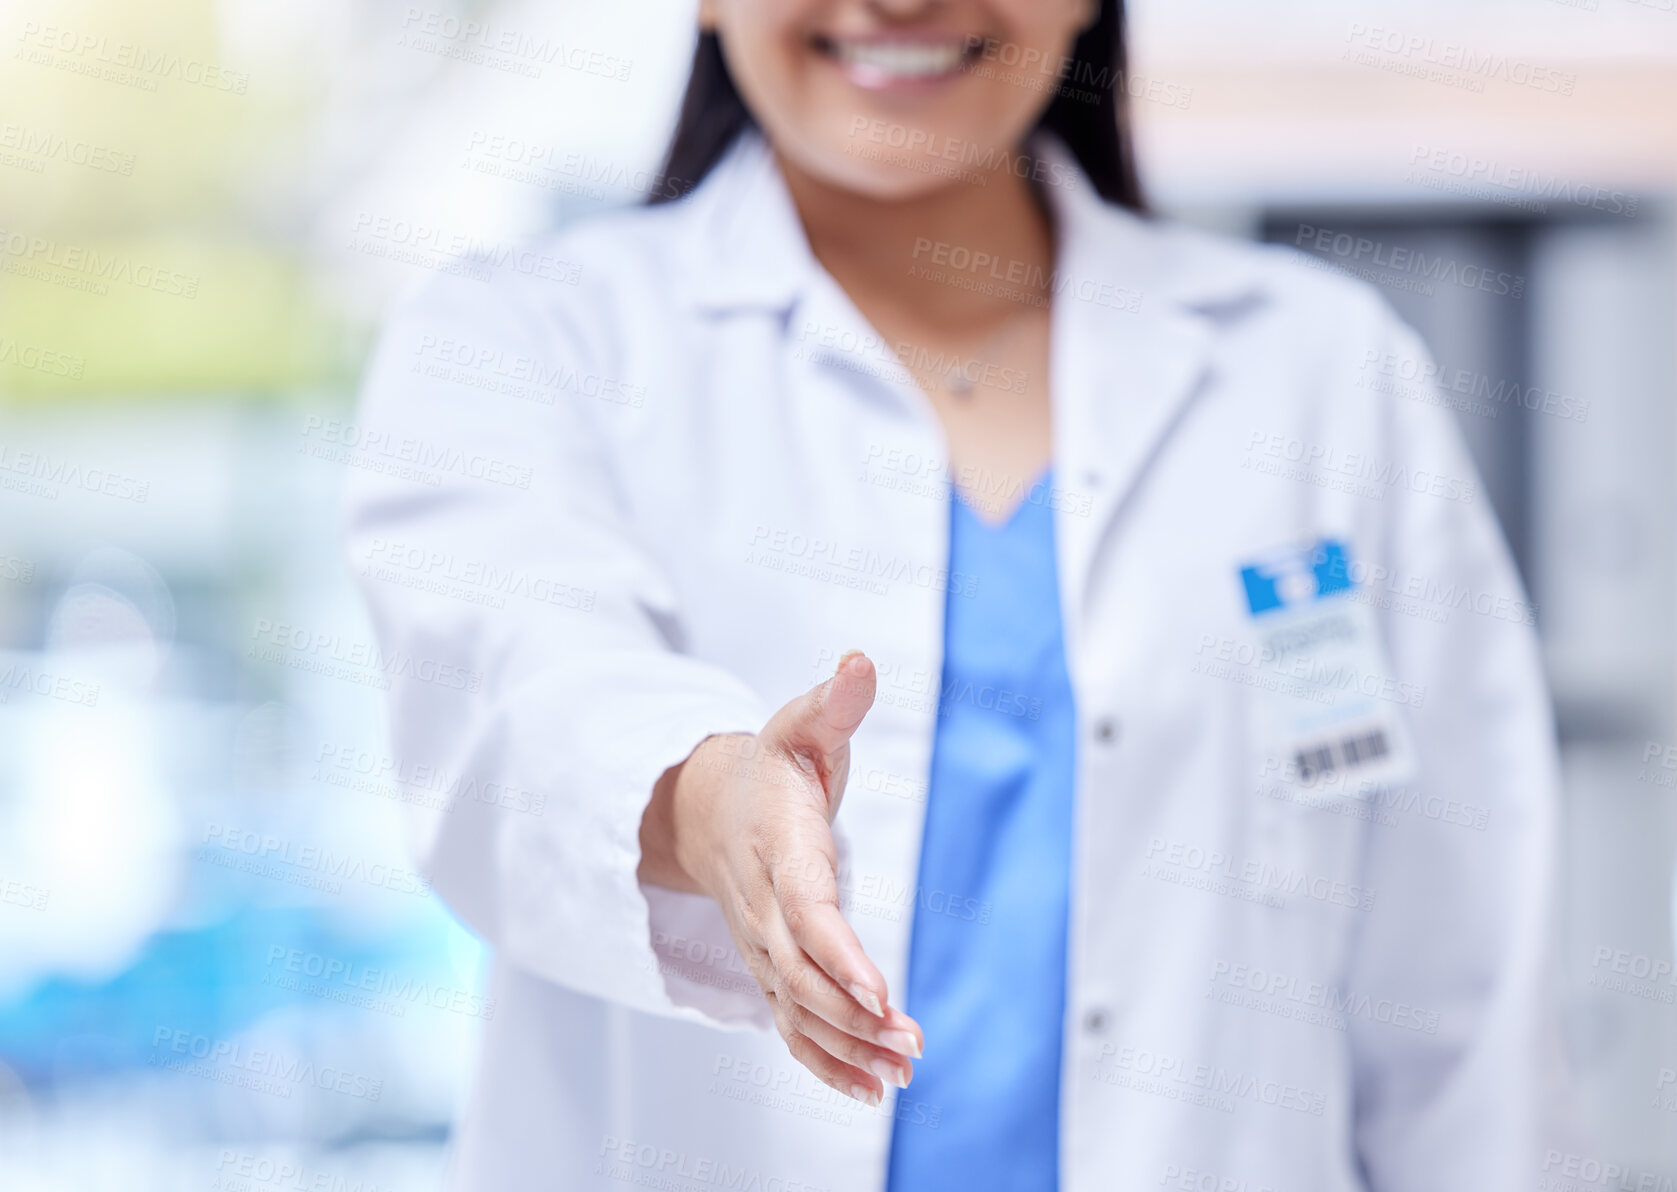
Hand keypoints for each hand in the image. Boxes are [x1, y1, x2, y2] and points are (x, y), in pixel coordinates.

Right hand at [638, 651, 922, 1105]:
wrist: (707, 810)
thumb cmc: (770, 769)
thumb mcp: (801, 725)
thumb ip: (834, 702)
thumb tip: (859, 663)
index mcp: (779, 849)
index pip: (806, 910)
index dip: (839, 954)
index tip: (877, 992)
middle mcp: (765, 908)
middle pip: (804, 975)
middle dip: (855, 1017)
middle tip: (911, 1045)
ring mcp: (763, 945)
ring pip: (798, 1010)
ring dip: (847, 1048)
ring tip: (901, 1076)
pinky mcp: (771, 968)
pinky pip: (791, 1025)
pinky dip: (825, 1061)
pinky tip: (870, 1089)